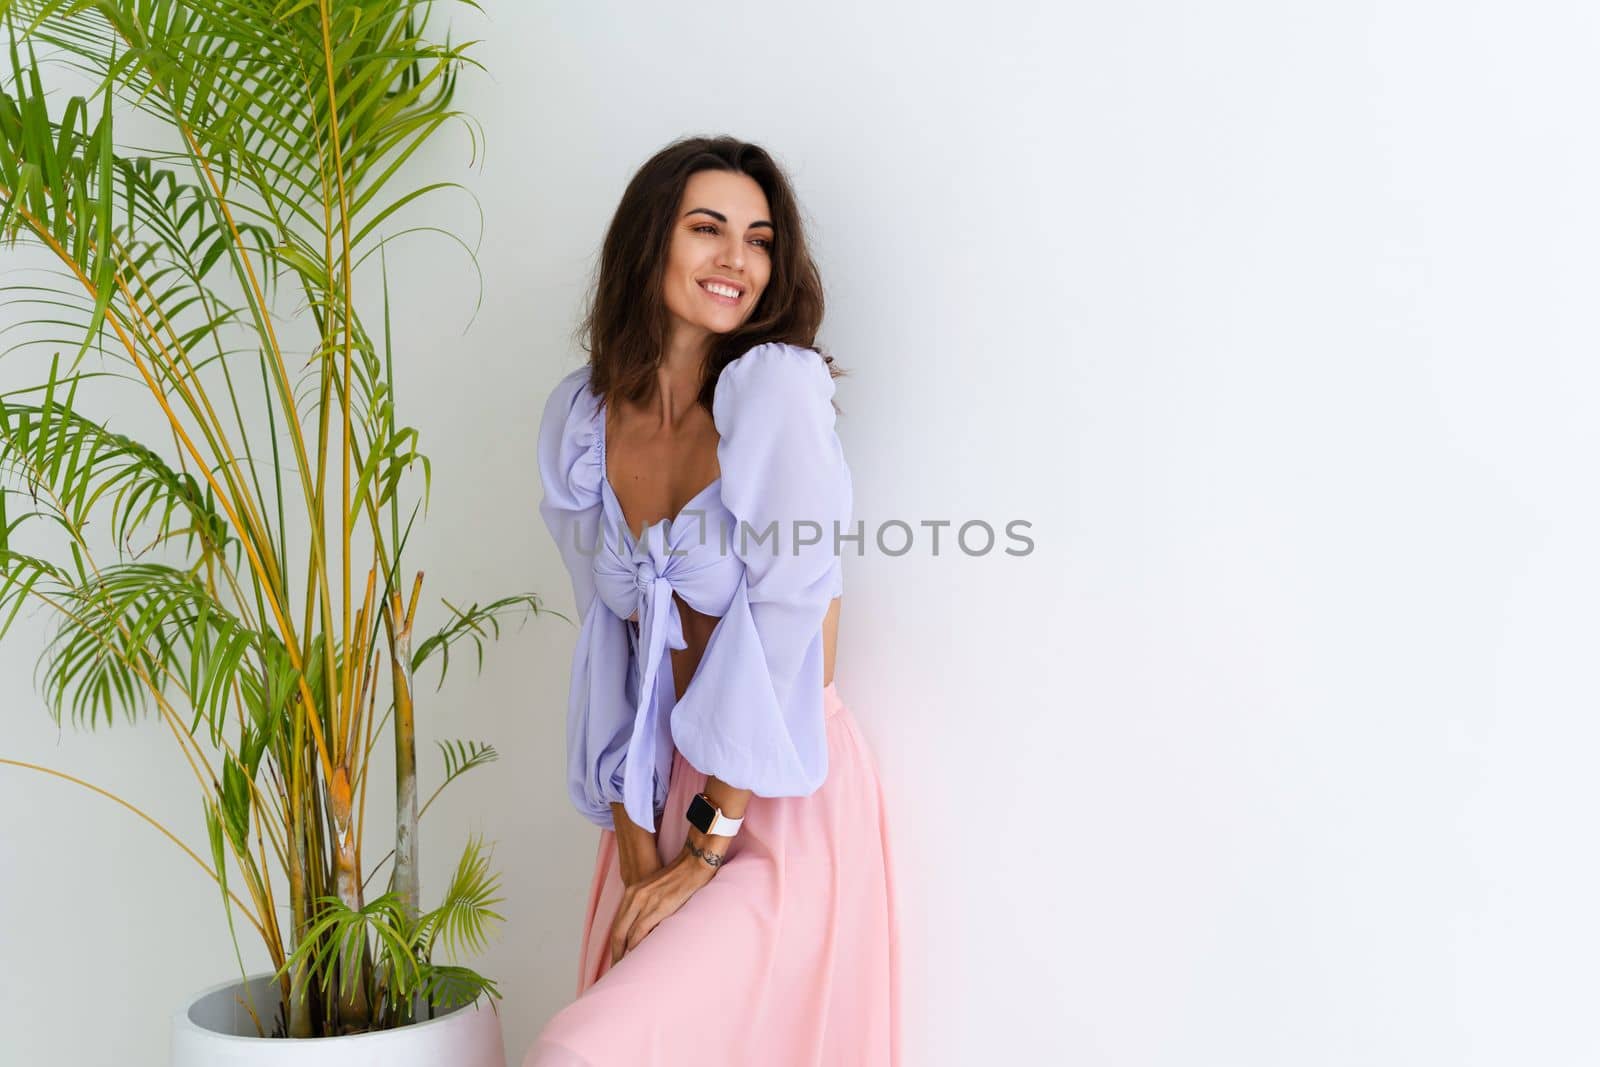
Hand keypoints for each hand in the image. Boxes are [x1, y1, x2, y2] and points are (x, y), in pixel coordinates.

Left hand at [609, 842, 721, 964]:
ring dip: (625, 954)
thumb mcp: (656, 890)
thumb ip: (647, 905)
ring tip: (627, 969)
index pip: (618, 924)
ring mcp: (646, 902)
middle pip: (618, 932)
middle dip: (616, 953)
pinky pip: (641, 931)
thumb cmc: (680, 877)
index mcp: (632, 892)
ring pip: (627, 934)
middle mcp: (635, 896)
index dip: (616, 944)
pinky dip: (637, 946)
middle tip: (616, 971)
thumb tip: (647, 929)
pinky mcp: (659, 906)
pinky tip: (638, 957)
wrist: (694, 862)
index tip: (616, 958)